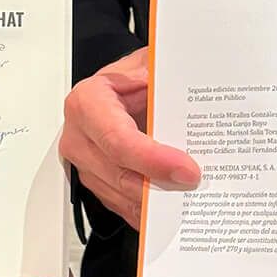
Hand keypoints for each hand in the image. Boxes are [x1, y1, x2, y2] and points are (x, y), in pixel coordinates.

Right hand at [59, 47, 201, 227]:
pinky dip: (150, 211)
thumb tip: (195, 91)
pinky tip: (174, 207)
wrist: (123, 89)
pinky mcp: (96, 183)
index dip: (153, 159)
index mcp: (87, 102)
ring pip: (122, 197)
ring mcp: (84, 164)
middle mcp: (79, 136)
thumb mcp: (150, 65)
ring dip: (158, 203)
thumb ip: (166, 77)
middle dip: (161, 185)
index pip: (118, 139)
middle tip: (197, 187)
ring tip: (192, 199)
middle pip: (120, 175)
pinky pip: (122, 206)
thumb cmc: (134, 77)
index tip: (187, 170)